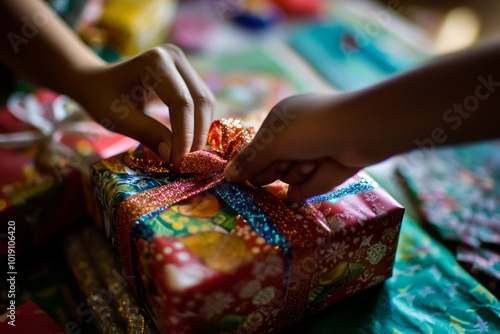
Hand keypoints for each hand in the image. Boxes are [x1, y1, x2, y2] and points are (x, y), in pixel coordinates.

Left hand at [76, 44, 214, 168]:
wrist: (97, 81)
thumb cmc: (102, 98)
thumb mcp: (118, 119)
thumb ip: (148, 134)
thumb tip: (174, 156)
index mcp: (155, 62)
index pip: (181, 102)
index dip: (184, 134)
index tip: (178, 161)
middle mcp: (174, 57)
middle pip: (200, 101)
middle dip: (196, 135)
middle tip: (187, 163)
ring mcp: (183, 65)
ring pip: (205, 103)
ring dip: (200, 132)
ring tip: (188, 156)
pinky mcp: (188, 76)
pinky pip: (201, 103)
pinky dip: (198, 125)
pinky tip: (189, 144)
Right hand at [224, 93, 375, 201]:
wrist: (359, 132)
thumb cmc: (310, 128)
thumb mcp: (274, 142)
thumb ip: (250, 160)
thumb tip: (226, 176)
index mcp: (279, 122)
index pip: (256, 150)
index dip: (250, 164)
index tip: (238, 180)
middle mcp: (294, 138)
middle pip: (269, 167)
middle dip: (274, 168)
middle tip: (284, 160)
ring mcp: (311, 155)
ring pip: (288, 177)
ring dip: (297, 171)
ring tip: (314, 159)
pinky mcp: (326, 173)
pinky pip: (305, 189)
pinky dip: (306, 187)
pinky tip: (307, 182)